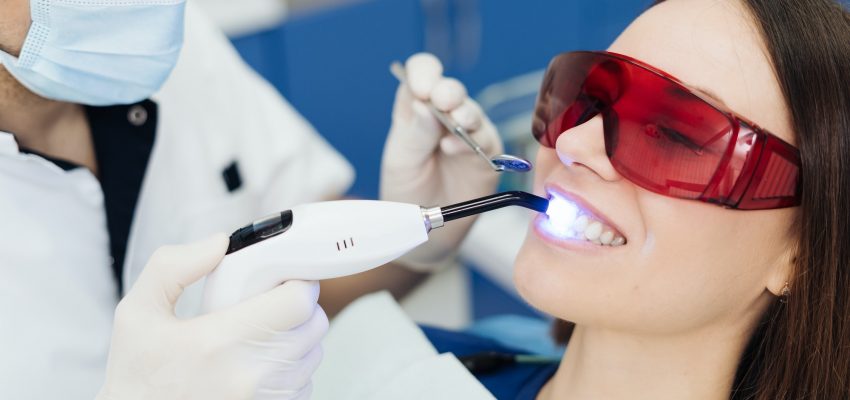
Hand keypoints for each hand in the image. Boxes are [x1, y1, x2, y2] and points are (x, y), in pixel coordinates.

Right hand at [96, 234, 326, 399]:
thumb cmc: (137, 373)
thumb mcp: (137, 313)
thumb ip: (174, 267)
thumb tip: (219, 243)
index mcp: (219, 341)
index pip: (298, 301)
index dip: (298, 282)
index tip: (281, 278)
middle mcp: (250, 374)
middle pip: (315, 325)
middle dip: (300, 306)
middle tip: (273, 301)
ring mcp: (264, 399)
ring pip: (314, 355)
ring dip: (299, 338)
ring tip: (264, 334)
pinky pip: (305, 384)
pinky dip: (292, 370)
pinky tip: (261, 363)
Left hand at [381, 53, 502, 270]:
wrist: (427, 231)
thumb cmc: (408, 191)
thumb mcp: (401, 162)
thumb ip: (413, 134)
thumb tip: (424, 104)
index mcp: (416, 109)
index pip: (422, 74)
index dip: (424, 73)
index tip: (423, 88)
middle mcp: (443, 116)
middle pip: (449, 89)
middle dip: (447, 91)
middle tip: (442, 101)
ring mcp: (467, 133)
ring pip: (471, 111)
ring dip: (464, 113)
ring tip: (455, 123)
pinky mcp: (486, 154)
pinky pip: (485, 139)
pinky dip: (471, 141)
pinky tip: (456, 147)